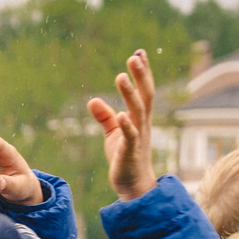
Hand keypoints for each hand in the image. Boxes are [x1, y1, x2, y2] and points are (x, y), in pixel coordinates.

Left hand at [86, 50, 158, 200]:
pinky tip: (121, 114)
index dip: (142, 73)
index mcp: (139, 119)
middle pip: (145, 96)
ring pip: (137, 112)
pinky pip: (131, 136)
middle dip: (141, 76)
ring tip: (121, 77)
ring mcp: (138, 138)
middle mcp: (143, 125)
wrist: (132, 186)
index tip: (139, 52)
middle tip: (135, 56)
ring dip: (130, 94)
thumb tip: (93, 100)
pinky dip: (126, 125)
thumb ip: (105, 117)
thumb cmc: (125, 158)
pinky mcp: (130, 152)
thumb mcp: (113, 134)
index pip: (144, 91)